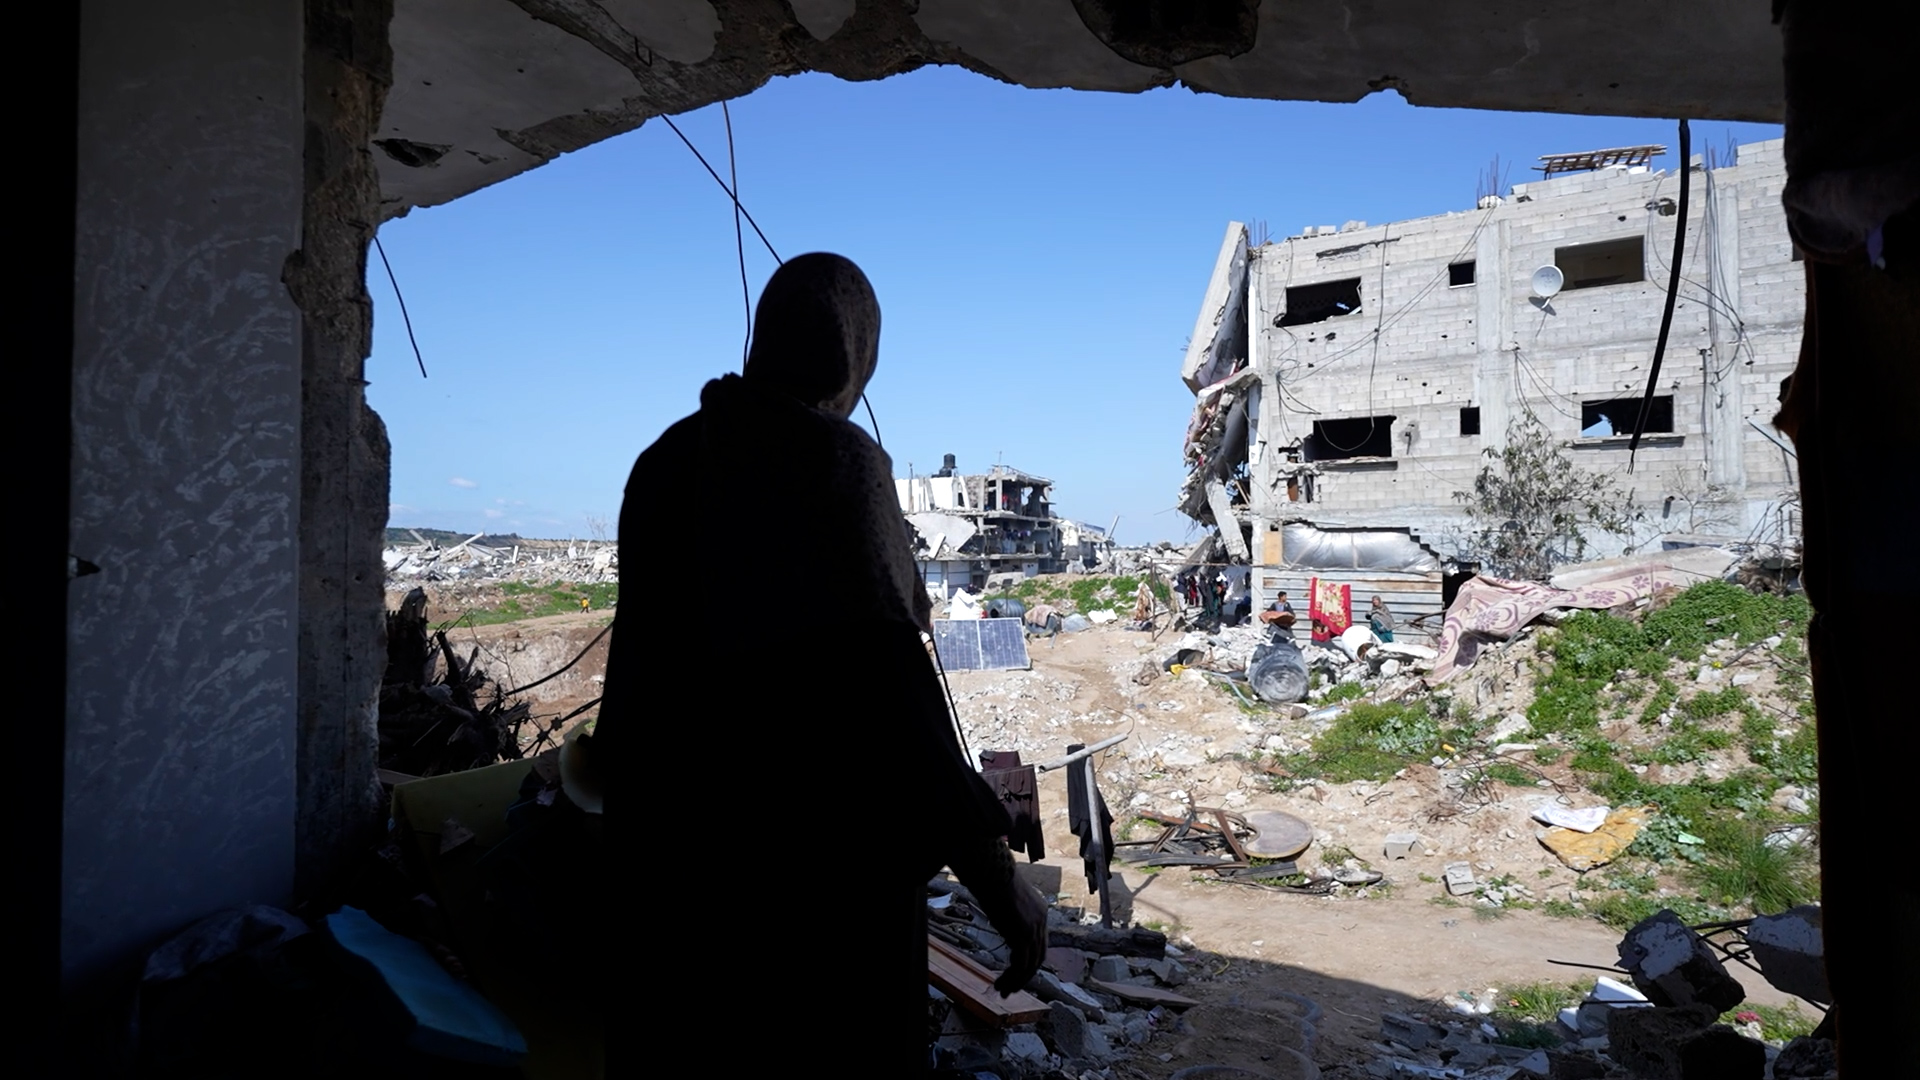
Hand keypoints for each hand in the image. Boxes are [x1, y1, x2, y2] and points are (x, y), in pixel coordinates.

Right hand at [986, 874, 1047, 995]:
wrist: (994, 873)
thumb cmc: (994, 880)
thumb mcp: (1008, 899)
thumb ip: (1011, 913)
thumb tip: (1004, 920)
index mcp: (1040, 912)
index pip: (1039, 943)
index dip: (1029, 960)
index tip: (1015, 972)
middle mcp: (1041, 922)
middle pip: (1038, 957)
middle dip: (1025, 976)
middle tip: (1011, 989)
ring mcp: (1034, 929)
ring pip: (1030, 965)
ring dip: (1016, 981)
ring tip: (1002, 990)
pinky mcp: (1023, 936)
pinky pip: (1021, 964)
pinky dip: (1012, 977)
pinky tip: (1001, 982)